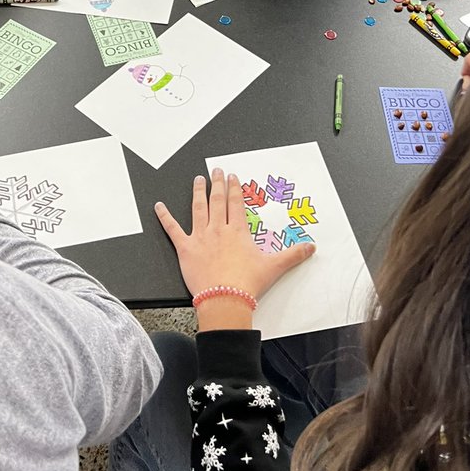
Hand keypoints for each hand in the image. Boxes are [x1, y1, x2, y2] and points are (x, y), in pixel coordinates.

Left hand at [155, 168, 315, 329]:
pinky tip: (158, 206)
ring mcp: (200, 237)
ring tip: (198, 180)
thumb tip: (311, 248)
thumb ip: (293, 255)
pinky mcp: (185, 249)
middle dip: (217, 184)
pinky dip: (164, 217)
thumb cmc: (247, 284)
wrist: (226, 300)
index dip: (235, 188)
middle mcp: (218, 229)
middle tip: (216, 171)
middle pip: (217, 201)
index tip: (233, 177)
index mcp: (237, 231)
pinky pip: (172, 229)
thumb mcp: (274, 267)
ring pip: (198, 208)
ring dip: (198, 192)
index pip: (236, 203)